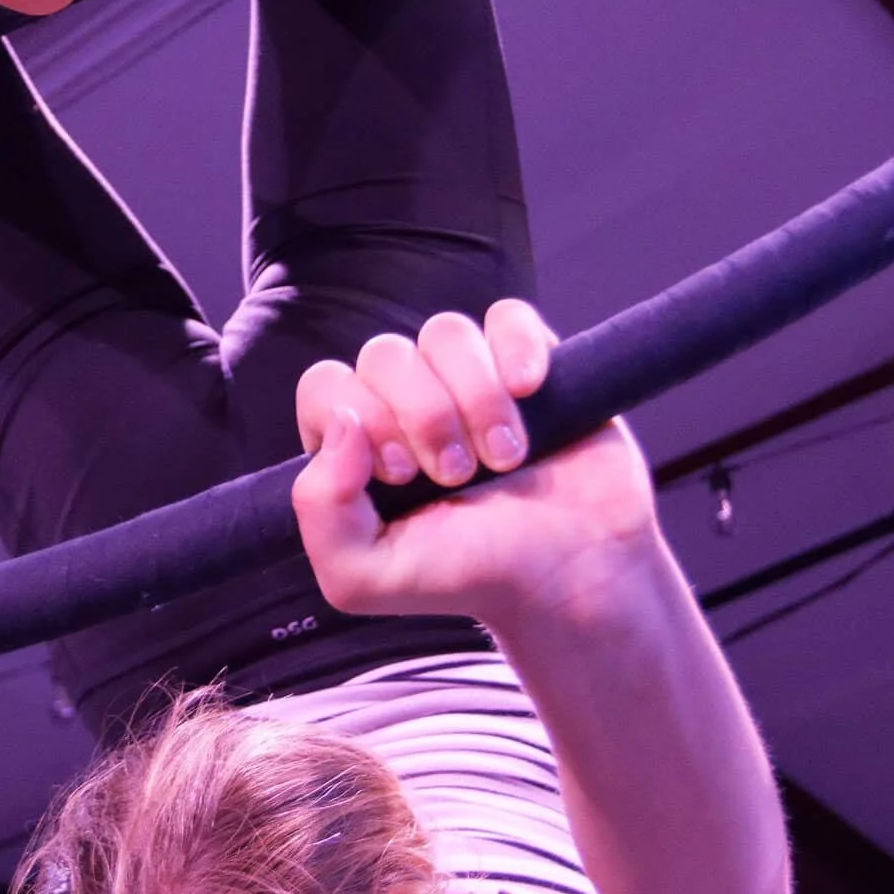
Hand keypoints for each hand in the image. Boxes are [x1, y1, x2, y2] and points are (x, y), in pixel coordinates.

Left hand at [292, 302, 658, 628]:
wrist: (573, 576)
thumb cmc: (470, 577)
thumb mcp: (363, 578)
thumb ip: (319, 512)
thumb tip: (340, 423)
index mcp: (359, 444)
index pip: (326, 387)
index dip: (361, 419)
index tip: (403, 476)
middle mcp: (407, 403)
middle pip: (384, 354)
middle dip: (423, 417)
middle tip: (457, 475)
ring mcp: (469, 379)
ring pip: (444, 332)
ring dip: (475, 397)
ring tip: (503, 456)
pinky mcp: (529, 364)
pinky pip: (508, 315)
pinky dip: (517, 349)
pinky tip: (530, 393)